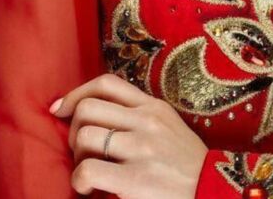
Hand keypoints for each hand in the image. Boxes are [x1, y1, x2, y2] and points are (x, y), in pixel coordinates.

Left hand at [49, 72, 208, 197]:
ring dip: (77, 157)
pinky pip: (87, 169)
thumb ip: (139, 115)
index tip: (61, 109)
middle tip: (81, 151)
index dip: (76, 94)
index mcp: (153, 106)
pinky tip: (90, 189)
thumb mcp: (168, 125)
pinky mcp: (135, 178)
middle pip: (88, 108)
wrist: (211, 189)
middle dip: (73, 130)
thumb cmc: (185, 162)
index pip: (106, 84)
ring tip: (88, 171)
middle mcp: (146, 121)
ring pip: (84, 135)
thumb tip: (98, 112)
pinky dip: (79, 180)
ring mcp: (141, 148)